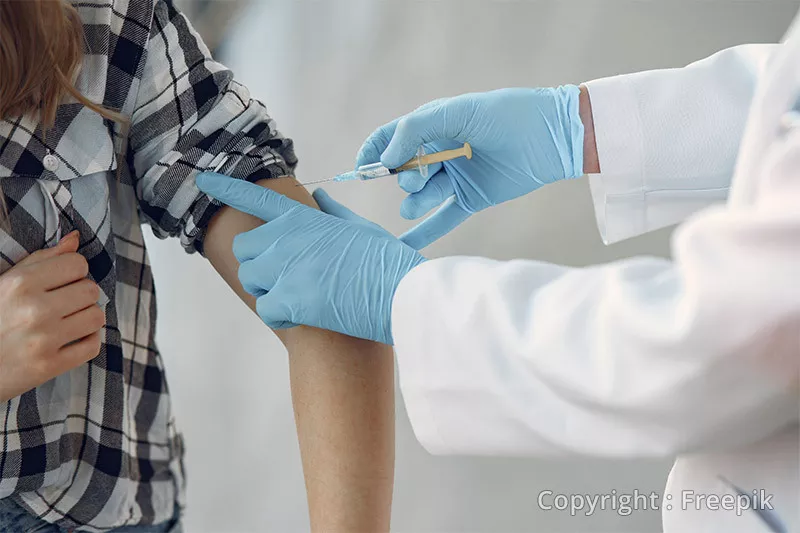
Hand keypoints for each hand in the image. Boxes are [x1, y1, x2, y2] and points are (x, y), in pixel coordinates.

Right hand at [0, 231, 104, 401]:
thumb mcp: (6, 282)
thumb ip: (42, 259)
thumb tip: (74, 239)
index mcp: (20, 284)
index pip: (77, 264)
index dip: (74, 271)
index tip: (64, 281)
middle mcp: (34, 310)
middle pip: (91, 290)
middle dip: (82, 295)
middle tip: (66, 304)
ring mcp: (43, 340)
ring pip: (96, 317)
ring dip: (88, 318)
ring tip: (70, 321)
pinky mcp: (48, 367)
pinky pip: (92, 346)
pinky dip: (87, 342)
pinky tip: (72, 339)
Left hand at [197, 173, 425, 344]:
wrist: (401, 293)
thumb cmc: (386, 262)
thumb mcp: (361, 227)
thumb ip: (333, 212)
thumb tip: (319, 197)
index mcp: (304, 217)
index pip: (255, 197)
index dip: (226, 188)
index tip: (203, 180)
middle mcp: (287, 238)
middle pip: (246, 249)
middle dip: (260, 263)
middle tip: (288, 276)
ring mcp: (285, 268)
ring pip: (252, 280)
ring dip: (270, 290)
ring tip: (303, 296)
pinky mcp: (288, 299)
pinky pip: (266, 309)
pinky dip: (282, 316)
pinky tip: (307, 315)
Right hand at [357, 86, 584, 248]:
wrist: (553, 136)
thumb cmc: (508, 114)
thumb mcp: (459, 111)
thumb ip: (417, 128)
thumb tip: (386, 157)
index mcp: (434, 124)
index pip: (391, 137)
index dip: (373, 152)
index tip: (362, 169)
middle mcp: (441, 151)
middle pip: (405, 170)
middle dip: (405, 177)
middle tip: (417, 178)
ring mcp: (456, 177)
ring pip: (422, 196)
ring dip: (415, 202)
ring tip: (418, 201)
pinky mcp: (471, 199)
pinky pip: (442, 219)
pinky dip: (423, 233)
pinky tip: (403, 247)